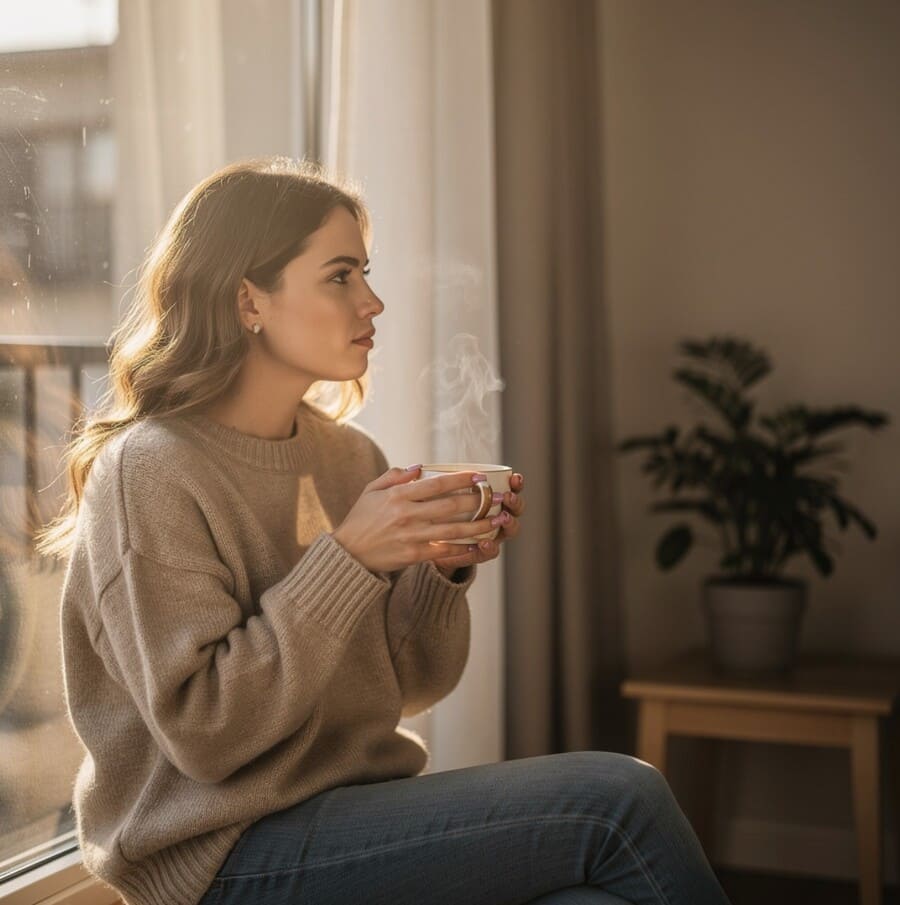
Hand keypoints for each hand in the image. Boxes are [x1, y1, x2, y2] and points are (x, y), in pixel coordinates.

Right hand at [331, 467, 499, 573]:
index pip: (436, 484)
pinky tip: (480, 544)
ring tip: (498, 520)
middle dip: (478, 501)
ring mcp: (411, 537)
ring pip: (453, 530)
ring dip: (479, 525)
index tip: (479, 476)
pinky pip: (444, 550)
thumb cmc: (360, 519)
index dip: (461, 479)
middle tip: (498, 497)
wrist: (348, 554)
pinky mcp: (413, 555)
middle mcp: (407, 515)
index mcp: (398, 496)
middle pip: (451, 506)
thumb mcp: (371, 491)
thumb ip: (395, 476)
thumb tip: (420, 468)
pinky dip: (464, 548)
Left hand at [432, 472, 525, 577]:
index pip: (509, 487)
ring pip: (509, 529)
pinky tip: (483, 543)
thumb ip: (428, 482)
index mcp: (488, 496)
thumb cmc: (432, 514)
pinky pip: (491, 551)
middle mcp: (494, 514)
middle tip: (508, 497)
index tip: (514, 477)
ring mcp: (490, 534)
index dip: (515, 482)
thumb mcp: (432, 496)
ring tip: (502, 518)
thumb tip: (417, 467)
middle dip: (515, 501)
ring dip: (509, 523)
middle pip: (515, 507)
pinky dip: (489, 547)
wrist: (427, 546)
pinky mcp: (480, 552)